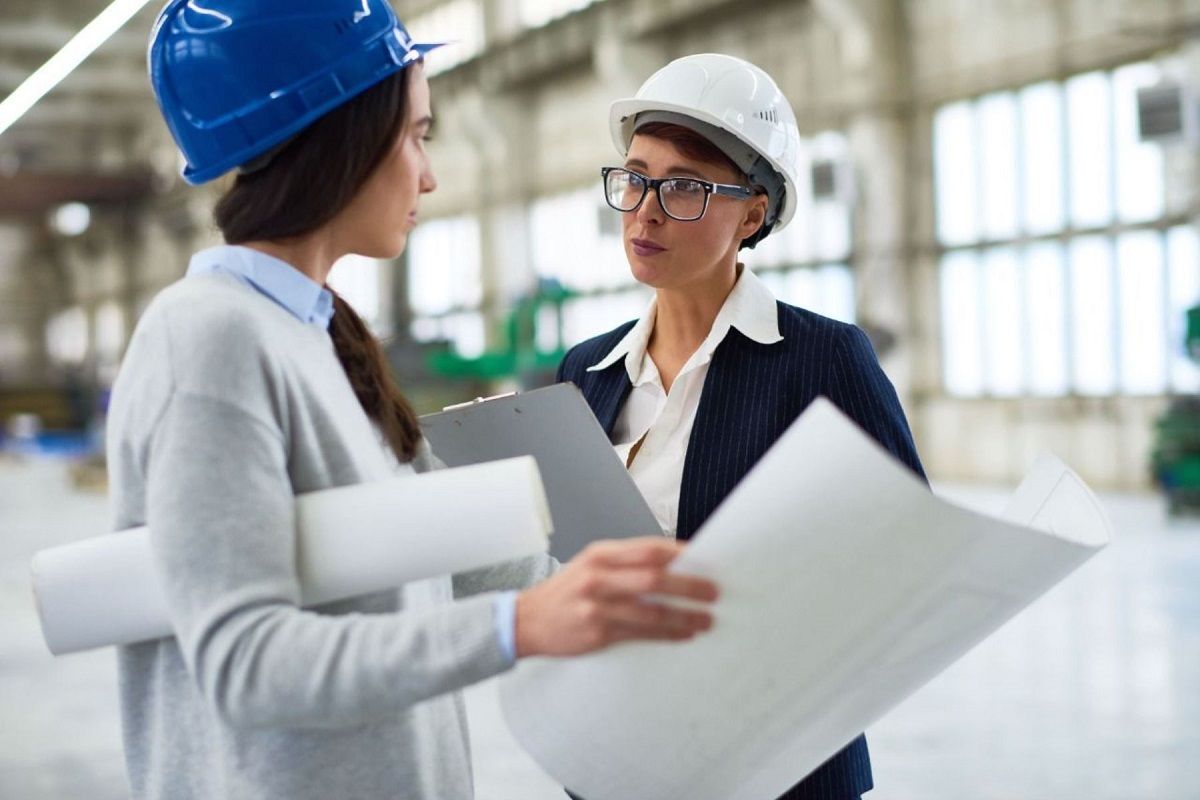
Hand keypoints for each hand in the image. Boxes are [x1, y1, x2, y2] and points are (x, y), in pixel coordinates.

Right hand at [514, 537, 718, 657]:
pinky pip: (640, 634)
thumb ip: (625, 563)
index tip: (704, 560)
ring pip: (651, 610)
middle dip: (688, 585)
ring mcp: (596, 606)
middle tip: (713, 592)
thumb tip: (673, 565)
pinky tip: (684, 635)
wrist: (527, 620)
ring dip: (683, 616)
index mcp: (600, 555)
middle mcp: (598, 577)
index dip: (680, 554)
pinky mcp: (597, 632)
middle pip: (653, 578)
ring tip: (706, 619)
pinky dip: (666, 634)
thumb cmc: (566, 592)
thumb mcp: (591, 565)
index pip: (648, 549)